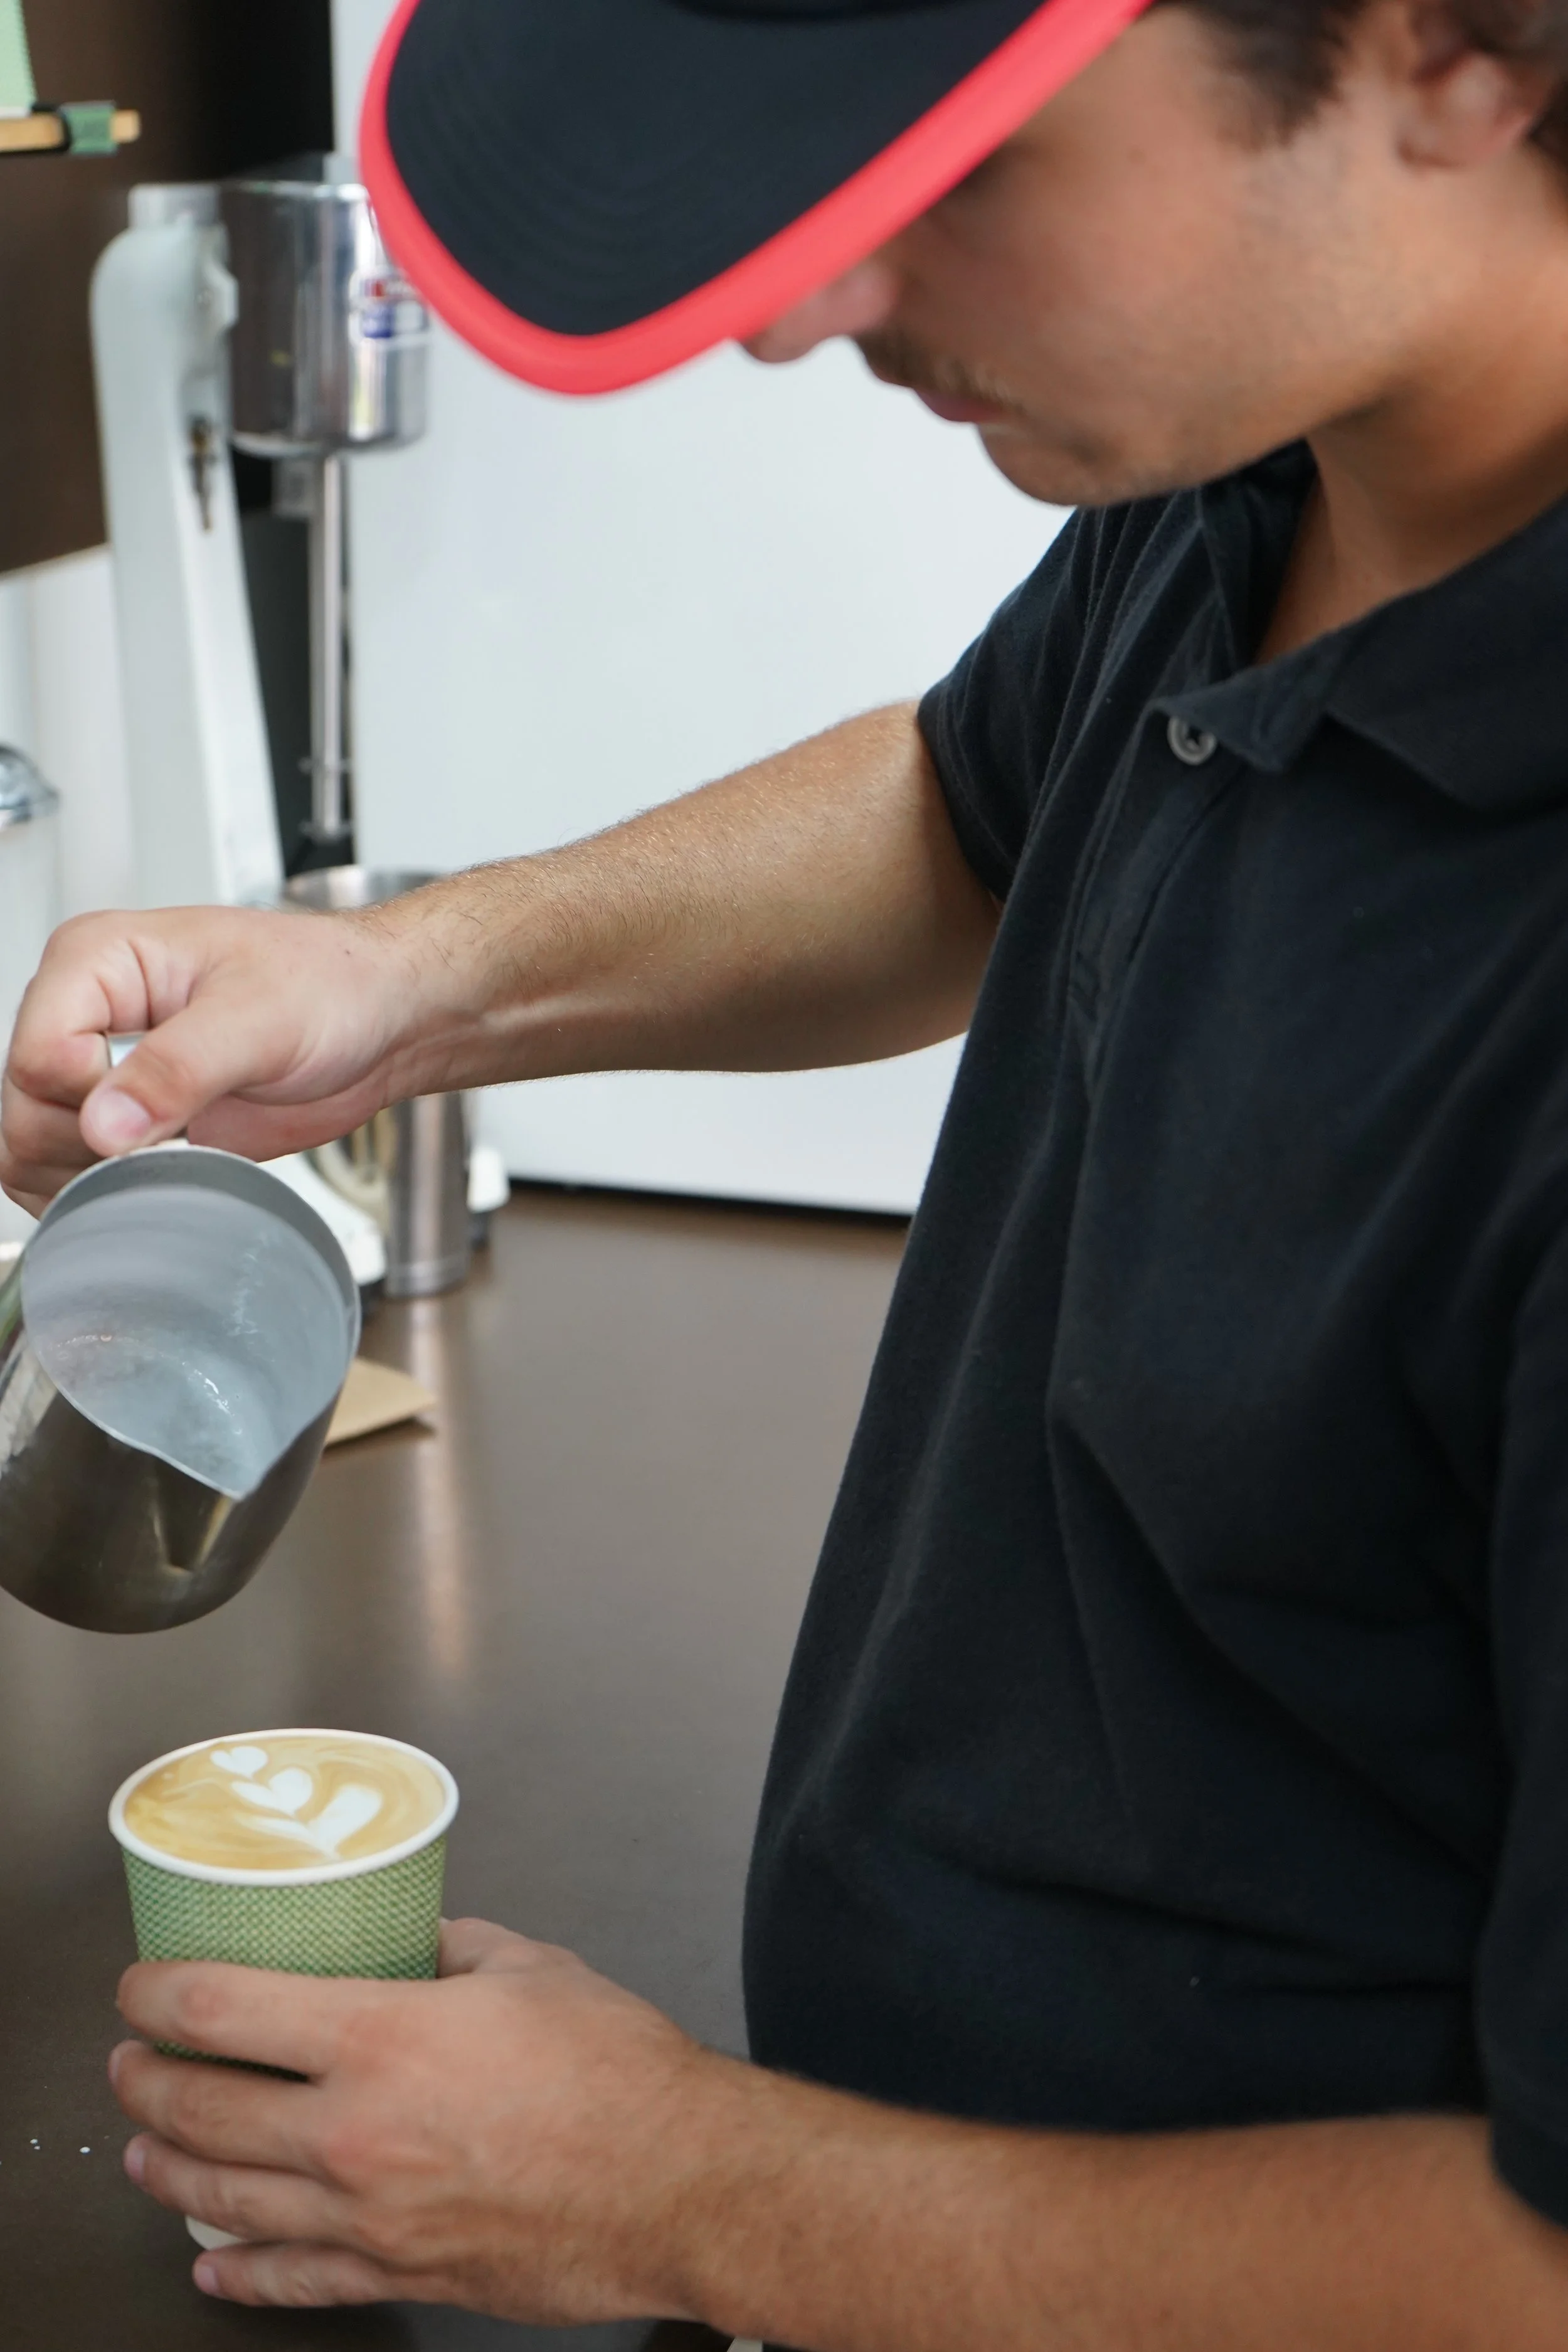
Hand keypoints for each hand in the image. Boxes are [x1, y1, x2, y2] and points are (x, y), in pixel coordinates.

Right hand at [0, 901, 446, 1210]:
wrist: (378, 1020)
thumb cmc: (330, 986)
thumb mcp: (261, 1018)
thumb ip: (179, 1068)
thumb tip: (103, 1124)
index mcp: (96, 960)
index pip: (37, 1055)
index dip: (92, 1100)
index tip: (167, 1106)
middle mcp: (82, 1012)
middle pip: (24, 1110)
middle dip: (93, 1146)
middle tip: (177, 1139)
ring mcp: (101, 1070)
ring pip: (32, 1147)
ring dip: (94, 1175)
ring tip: (178, 1151)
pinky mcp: (129, 1120)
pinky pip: (70, 1173)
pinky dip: (103, 1193)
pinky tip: (167, 1174)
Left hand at [110, 1919, 740, 2318]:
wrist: (678, 2183)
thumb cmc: (617, 2075)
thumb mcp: (529, 1967)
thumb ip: (452, 1949)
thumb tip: (414, 1941)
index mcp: (382, 2039)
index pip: (224, 2011)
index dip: (159, 1995)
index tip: (140, 1987)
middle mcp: (355, 2135)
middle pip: (203, 2111)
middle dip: (146, 2082)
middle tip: (129, 2062)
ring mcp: (368, 2218)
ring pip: (224, 2200)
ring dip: (165, 2170)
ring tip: (142, 2150)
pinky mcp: (398, 2274)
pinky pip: (291, 2281)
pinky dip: (239, 2272)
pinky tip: (212, 2262)